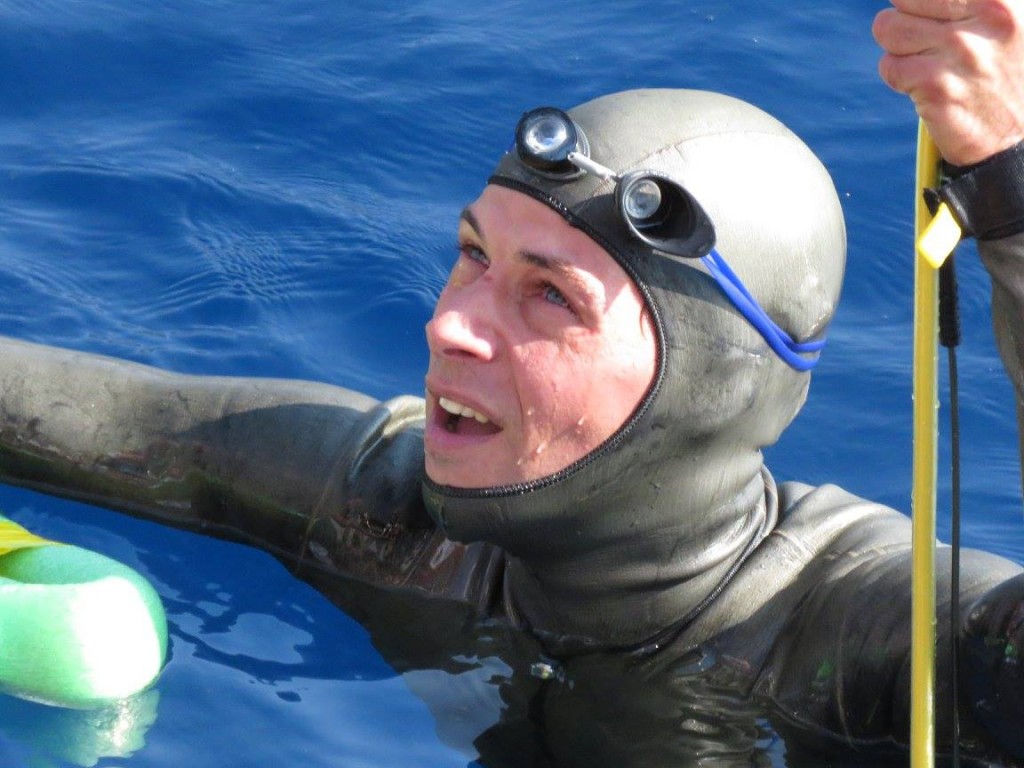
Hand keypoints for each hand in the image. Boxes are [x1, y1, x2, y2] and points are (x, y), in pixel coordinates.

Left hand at [873, 0, 1023, 165]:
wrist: (1019, 135)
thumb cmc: (1008, 68)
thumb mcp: (1004, 19)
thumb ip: (966, 2)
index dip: (920, 1)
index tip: (925, 12)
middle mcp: (987, 16)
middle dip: (908, 18)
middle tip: (929, 40)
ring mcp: (960, 51)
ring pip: (888, 28)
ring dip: (900, 46)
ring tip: (929, 60)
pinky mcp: (936, 87)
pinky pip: (889, 66)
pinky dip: (900, 77)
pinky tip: (928, 86)